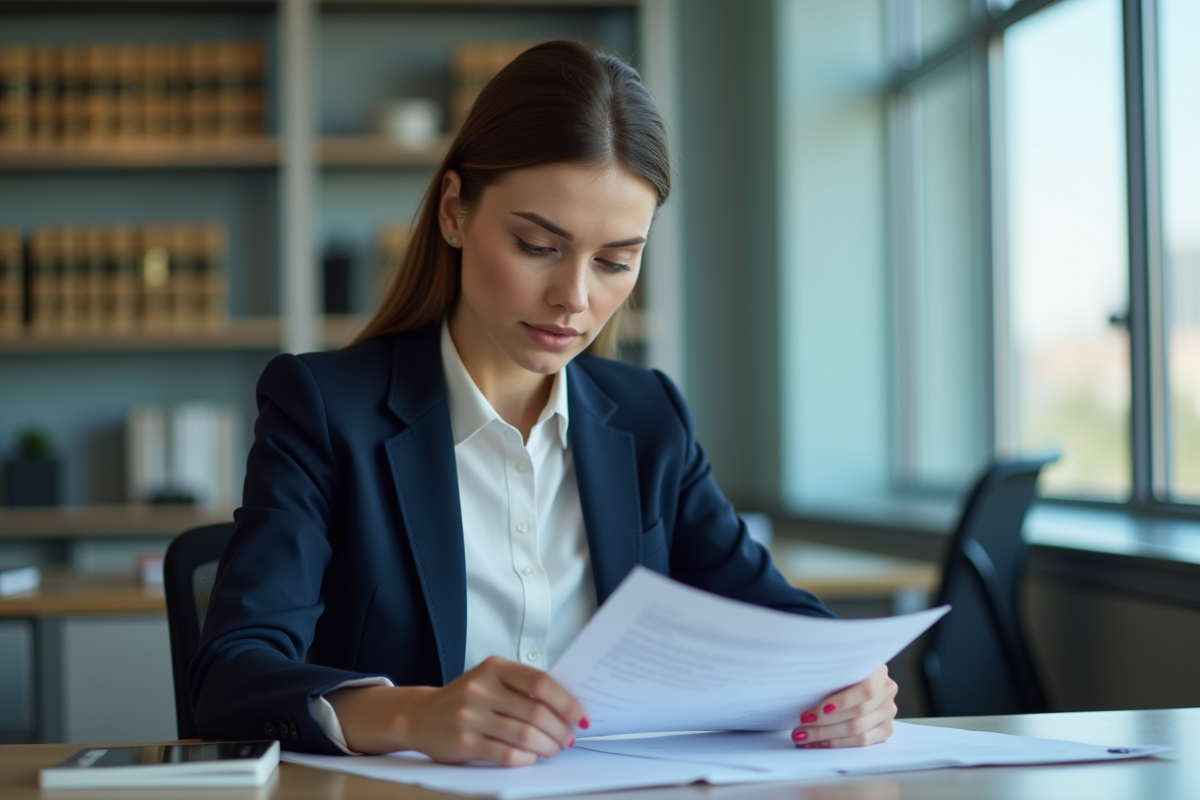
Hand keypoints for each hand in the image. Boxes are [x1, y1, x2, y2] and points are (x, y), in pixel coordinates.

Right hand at [329, 656, 589, 765]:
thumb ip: (523, 687)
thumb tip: (568, 707)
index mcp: (494, 668)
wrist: (419, 716)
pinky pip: (506, 754)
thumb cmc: (466, 699)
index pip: (540, 682)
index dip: (566, 701)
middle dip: (560, 729)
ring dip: (547, 746)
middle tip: (569, 738)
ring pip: (524, 735)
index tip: (581, 716)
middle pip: (536, 712)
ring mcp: (469, 716)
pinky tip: (532, 757)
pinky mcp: (463, 743)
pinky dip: (526, 758)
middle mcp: (480, 688)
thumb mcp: (491, 680)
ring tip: (554, 749)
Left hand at [791, 665, 896, 748]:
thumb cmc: (835, 672)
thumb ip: (826, 676)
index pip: (865, 690)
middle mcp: (887, 689)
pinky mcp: (886, 728)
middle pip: (858, 713)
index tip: (812, 712)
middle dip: (824, 724)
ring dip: (827, 736)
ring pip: (859, 730)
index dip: (841, 702)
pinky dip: (839, 744)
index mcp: (877, 668)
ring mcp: (889, 710)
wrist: (851, 679)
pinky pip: (864, 742)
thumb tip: (800, 688)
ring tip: (804, 737)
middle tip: (800, 729)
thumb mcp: (832, 667)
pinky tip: (820, 743)